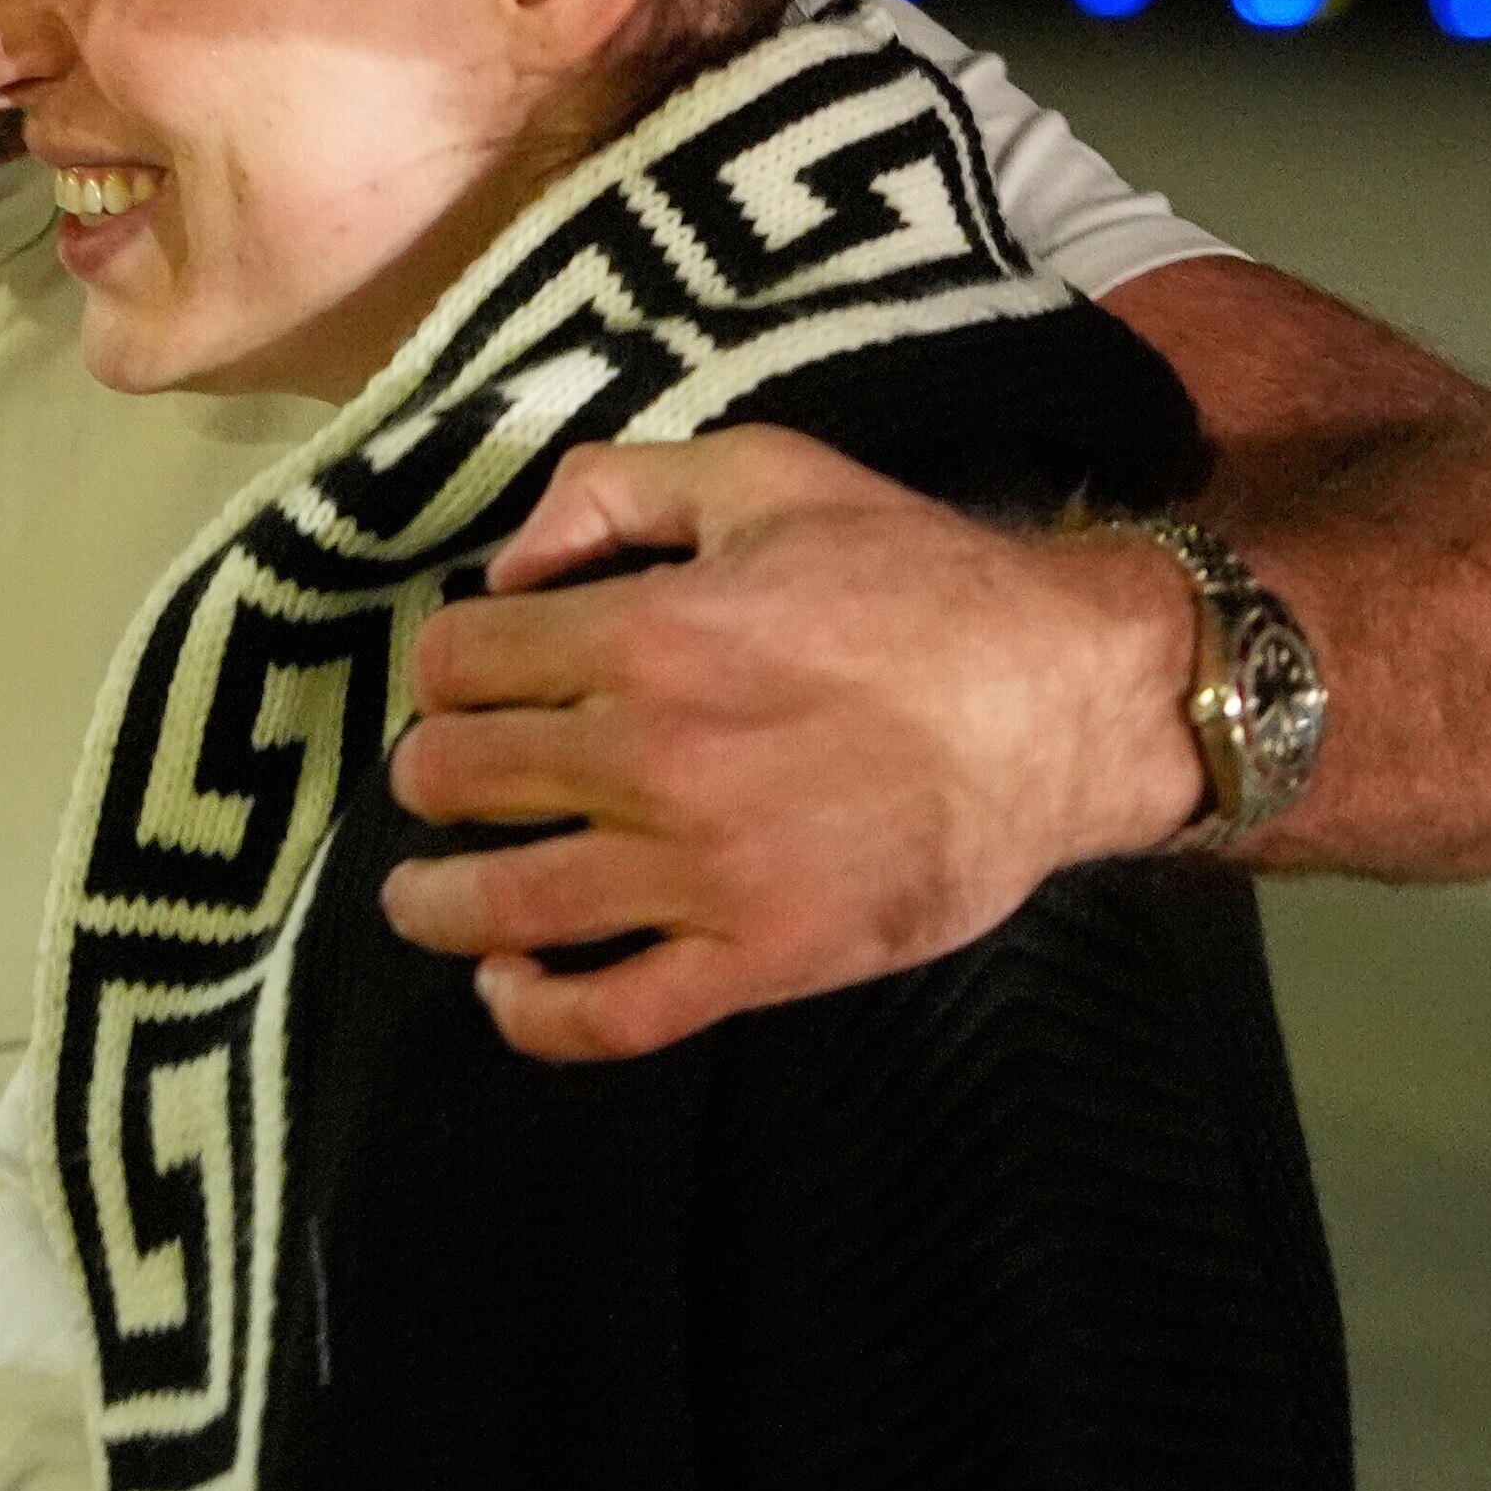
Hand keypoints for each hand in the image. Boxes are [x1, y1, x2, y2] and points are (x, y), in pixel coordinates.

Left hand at [383, 428, 1205, 1062]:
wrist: (1066, 702)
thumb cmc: (920, 579)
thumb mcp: (764, 474)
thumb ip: (613, 492)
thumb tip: (507, 569)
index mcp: (644, 633)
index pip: (460, 663)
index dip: (447, 667)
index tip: (469, 679)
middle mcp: (651, 758)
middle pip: (459, 780)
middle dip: (433, 775)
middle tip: (448, 779)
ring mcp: (701, 873)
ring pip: (504, 905)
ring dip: (435, 902)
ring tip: (423, 897)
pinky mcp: (759, 959)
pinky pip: (609, 1016)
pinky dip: (531, 1014)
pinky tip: (504, 986)